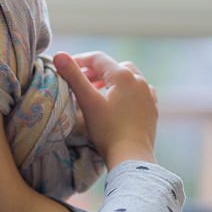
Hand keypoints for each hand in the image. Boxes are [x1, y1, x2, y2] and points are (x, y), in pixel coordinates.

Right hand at [55, 51, 157, 168]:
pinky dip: (125, 92)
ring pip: (128, 78)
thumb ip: (74, 77)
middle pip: (114, 67)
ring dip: (111, 81)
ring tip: (98, 92)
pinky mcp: (152, 108)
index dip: (79, 60)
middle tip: (81, 82)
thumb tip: (58, 55)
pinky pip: (138, 92)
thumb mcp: (87, 102)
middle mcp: (139, 80)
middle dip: (96, 71)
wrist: (132, 155)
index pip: (98, 59)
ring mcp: (148, 94)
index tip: (65, 68)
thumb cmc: (107, 130)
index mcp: (123, 75)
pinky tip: (117, 103)